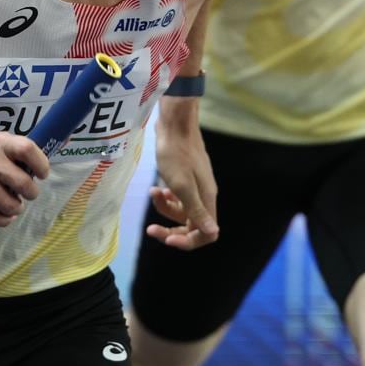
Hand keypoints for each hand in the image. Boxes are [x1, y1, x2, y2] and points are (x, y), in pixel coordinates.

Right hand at [0, 133, 47, 228]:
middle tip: (28, 194)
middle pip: (22, 182)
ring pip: (8, 204)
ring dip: (16, 209)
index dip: (40, 164)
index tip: (41, 174)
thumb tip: (47, 164)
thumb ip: (20, 154)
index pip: (27, 149)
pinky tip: (5, 215)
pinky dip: (3, 220)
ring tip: (14, 205)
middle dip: (31, 193)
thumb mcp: (0, 146)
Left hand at [147, 103, 218, 249]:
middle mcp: (204, 196)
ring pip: (181, 212)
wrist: (174, 124)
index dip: (188, 242)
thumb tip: (214, 234)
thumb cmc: (176, 154)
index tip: (168, 240)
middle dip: (171, 230)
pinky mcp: (185, 178)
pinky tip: (156, 188)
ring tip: (154, 193)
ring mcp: (195, 186)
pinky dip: (165, 197)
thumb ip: (196, 211)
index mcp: (207, 199)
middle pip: (192, 226)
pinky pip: (177, 198)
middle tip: (150, 229)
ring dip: (165, 209)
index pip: (206, 234)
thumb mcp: (182, 186)